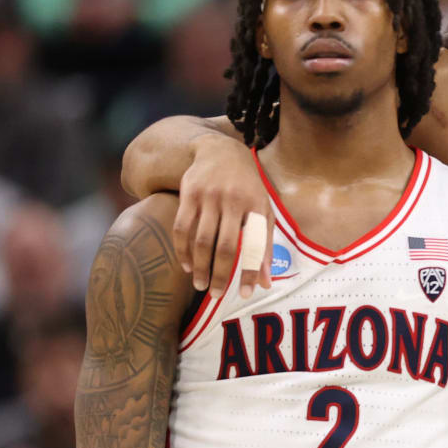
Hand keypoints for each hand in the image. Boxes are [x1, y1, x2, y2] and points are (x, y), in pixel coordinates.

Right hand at [172, 133, 270, 299]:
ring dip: (200, 266)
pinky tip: (186, 266)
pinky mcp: (189, 194)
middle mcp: (233, 201)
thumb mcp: (263, 212)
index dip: (250, 271)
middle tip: (215, 295)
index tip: (245, 294)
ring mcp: (209, 197)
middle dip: (220, 274)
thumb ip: (265, 246)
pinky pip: (182, 228)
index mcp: (257, 207)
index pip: (255, 245)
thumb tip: (265, 284)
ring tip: (200, 285)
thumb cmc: (248, 189)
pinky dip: (183, 250)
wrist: (221, 152)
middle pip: (226, 246)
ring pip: (202, 240)